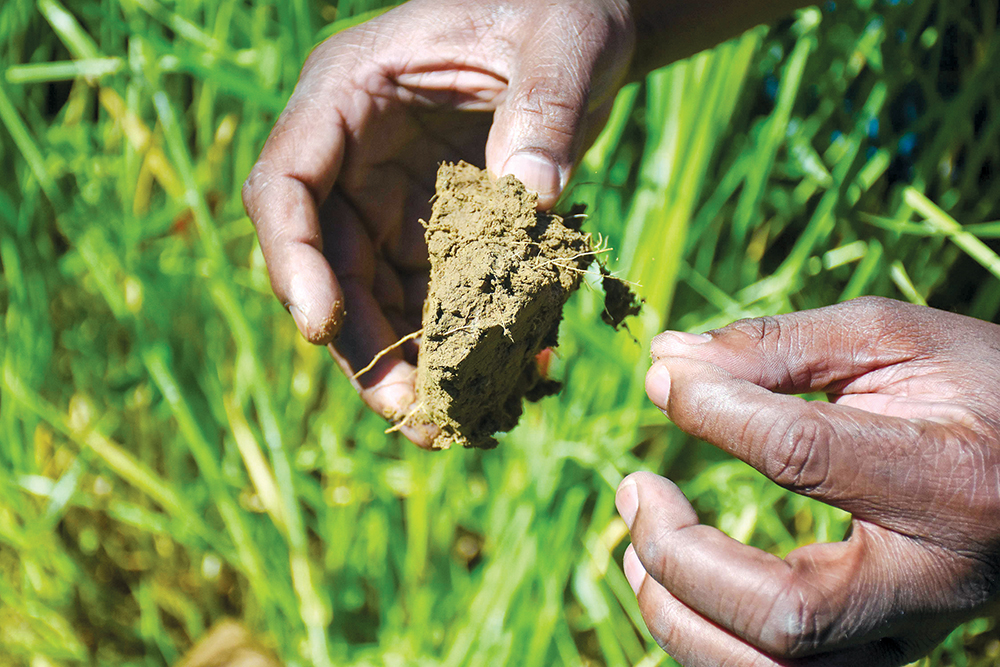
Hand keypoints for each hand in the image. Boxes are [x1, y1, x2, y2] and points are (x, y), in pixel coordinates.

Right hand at [242, 0, 634, 445]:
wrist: (584, 30)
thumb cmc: (559, 11)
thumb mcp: (560, 42)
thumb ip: (545, 108)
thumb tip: (530, 194)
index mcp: (349, 95)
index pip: (285, 185)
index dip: (292, 260)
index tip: (321, 326)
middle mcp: (357, 157)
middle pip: (330, 263)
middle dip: (363, 342)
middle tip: (410, 409)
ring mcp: (395, 198)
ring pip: (379, 296)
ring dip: (410, 360)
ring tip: (452, 422)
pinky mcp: (439, 230)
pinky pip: (436, 298)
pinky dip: (463, 341)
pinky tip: (505, 380)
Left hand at [616, 297, 999, 665]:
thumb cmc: (975, 387)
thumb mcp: (892, 340)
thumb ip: (779, 346)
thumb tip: (668, 359)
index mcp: (949, 478)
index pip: (803, 455)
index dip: (714, 411)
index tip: (667, 380)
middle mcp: (936, 580)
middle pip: (787, 612)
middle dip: (682, 555)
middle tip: (635, 489)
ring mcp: (913, 630)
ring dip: (680, 616)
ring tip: (635, 548)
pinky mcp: (886, 649)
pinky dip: (708, 641)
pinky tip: (674, 585)